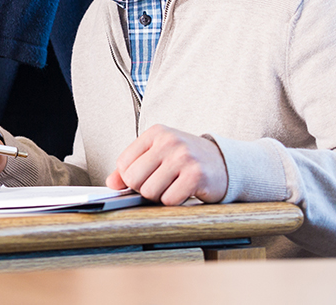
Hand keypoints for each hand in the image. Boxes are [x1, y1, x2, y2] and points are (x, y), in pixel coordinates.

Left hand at [107, 124, 227, 204]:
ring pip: (150, 192)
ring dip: (159, 197)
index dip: (130, 178)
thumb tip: (111, 183)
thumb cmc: (186, 159)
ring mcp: (183, 157)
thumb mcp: (158, 154)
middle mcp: (168, 141)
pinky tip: (183, 192)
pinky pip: (170, 200)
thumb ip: (133, 166)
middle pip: (134, 179)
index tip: (144, 178)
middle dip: (143, 189)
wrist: (224, 163)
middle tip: (159, 185)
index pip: (123, 163)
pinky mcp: (196, 175)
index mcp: (155, 133)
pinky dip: (174, 201)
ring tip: (172, 187)